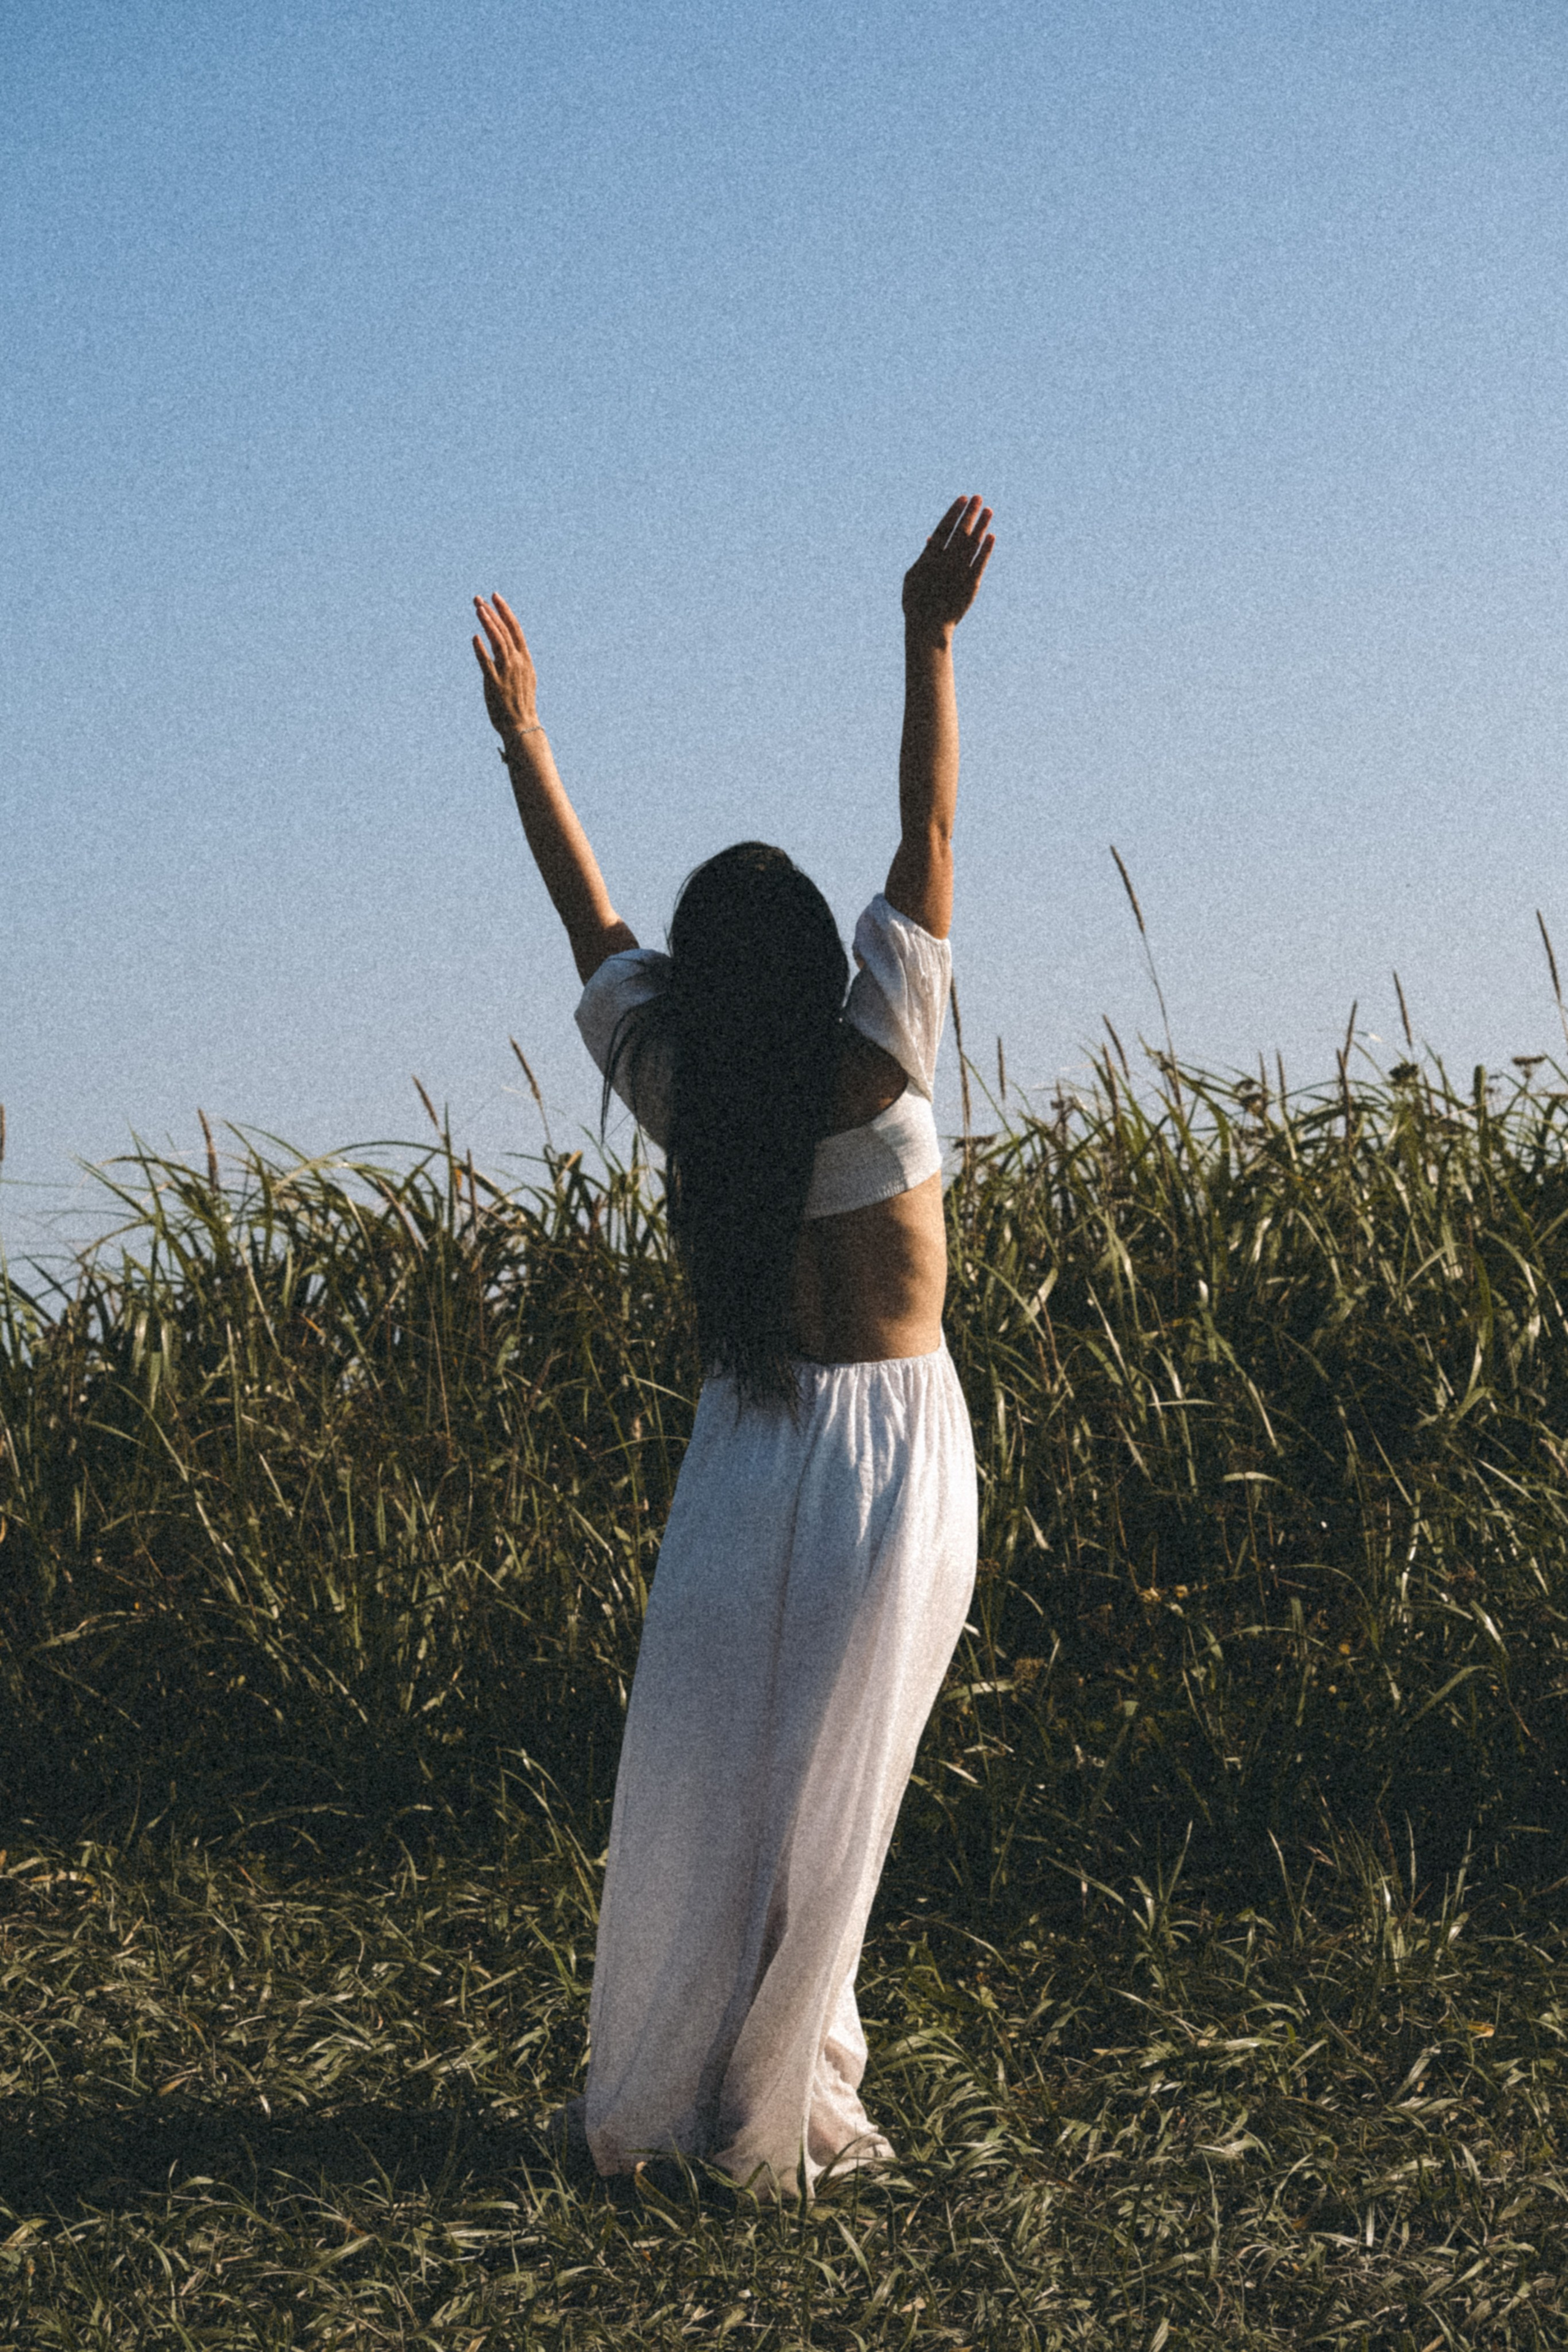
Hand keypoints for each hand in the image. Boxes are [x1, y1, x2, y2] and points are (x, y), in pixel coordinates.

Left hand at [472, 593, 539, 742]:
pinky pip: (487, 663)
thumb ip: (517, 661)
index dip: (505, 611)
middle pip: (504, 631)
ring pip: (498, 642)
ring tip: (478, 609)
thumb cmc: (521, 703)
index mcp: (525, 659)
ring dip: (488, 624)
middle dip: (492, 612)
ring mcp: (506, 672)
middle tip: (479, 599)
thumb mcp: (525, 677)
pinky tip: (474, 637)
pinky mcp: (495, 684)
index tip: (495, 597)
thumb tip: (509, 648)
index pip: (515, 629)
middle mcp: (517, 662)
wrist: (522, 725)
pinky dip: (481, 650)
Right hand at [901, 496, 994, 637]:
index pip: (944, 528)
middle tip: (978, 498)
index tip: (962, 499)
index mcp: (929, 558)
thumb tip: (930, 539)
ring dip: (981, 526)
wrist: (928, 627)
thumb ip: (924, 556)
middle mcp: (945, 562)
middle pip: (960, 531)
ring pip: (972, 544)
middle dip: (970, 513)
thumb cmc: (916, 602)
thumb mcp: (913, 577)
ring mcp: (959, 572)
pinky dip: (986, 549)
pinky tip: (991, 536)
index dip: (954, 512)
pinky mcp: (971, 584)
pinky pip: (980, 562)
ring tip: (988, 511)